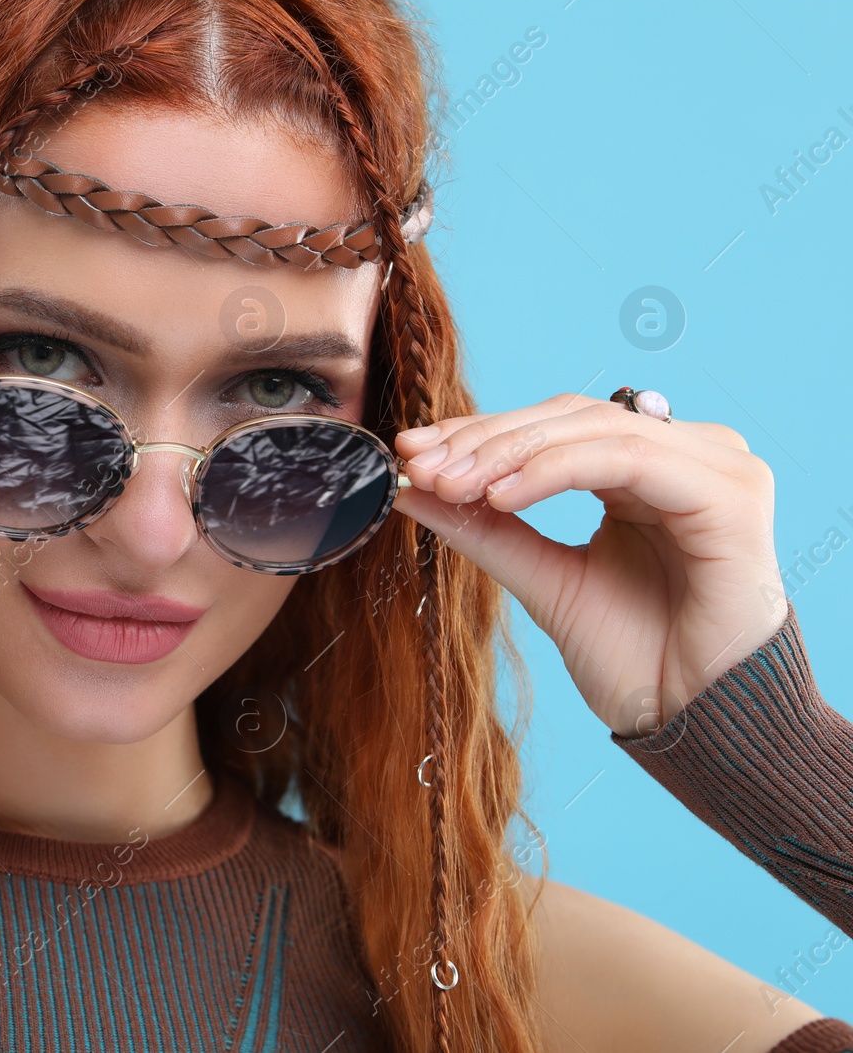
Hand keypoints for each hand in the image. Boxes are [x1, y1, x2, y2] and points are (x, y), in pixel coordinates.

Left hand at [387, 392, 788, 738]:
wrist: (696, 724)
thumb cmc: (638, 661)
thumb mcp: (545, 582)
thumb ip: (489, 530)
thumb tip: (412, 487)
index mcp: (646, 472)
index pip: (553, 426)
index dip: (477, 434)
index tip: (410, 453)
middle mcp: (687, 458)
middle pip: (569, 417)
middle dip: (483, 440)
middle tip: (418, 463)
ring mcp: (716, 469)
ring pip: (594, 428)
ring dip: (509, 452)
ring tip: (449, 484)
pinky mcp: (730, 495)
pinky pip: (630, 459)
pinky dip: (557, 469)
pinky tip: (502, 496)